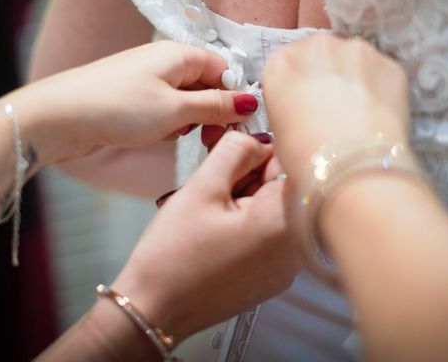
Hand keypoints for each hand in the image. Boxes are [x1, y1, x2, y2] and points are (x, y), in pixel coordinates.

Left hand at [12, 41, 258, 164]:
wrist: (59, 117)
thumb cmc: (116, 106)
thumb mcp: (176, 110)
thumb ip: (216, 106)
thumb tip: (250, 101)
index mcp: (181, 54)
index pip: (226, 70)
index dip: (238, 97)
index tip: (241, 124)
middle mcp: (167, 62)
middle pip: (209, 85)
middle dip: (215, 113)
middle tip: (210, 138)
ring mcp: (150, 80)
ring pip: (189, 101)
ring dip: (191, 122)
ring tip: (178, 135)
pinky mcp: (136, 99)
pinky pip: (167, 110)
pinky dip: (170, 125)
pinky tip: (158, 135)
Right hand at [109, 131, 301, 341]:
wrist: (153, 310)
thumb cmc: (172, 257)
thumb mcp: (202, 188)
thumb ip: (234, 151)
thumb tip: (256, 138)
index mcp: (283, 222)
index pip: (288, 163)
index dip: (258, 152)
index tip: (235, 154)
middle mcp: (294, 248)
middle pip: (282, 189)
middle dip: (249, 178)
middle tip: (215, 185)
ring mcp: (285, 267)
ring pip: (272, 211)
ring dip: (245, 201)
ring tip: (210, 213)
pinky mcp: (271, 278)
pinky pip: (267, 235)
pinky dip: (245, 225)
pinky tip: (216, 231)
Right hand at [263, 34, 410, 182]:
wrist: (349, 167)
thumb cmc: (303, 156)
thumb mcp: (278, 133)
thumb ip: (290, 109)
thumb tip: (306, 116)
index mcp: (281, 62)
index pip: (288, 66)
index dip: (298, 86)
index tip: (305, 104)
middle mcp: (317, 46)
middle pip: (322, 55)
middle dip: (327, 75)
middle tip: (334, 109)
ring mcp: (357, 50)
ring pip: (355, 61)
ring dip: (356, 79)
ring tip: (359, 114)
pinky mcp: (389, 63)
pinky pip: (382, 74)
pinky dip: (381, 90)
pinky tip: (379, 116)